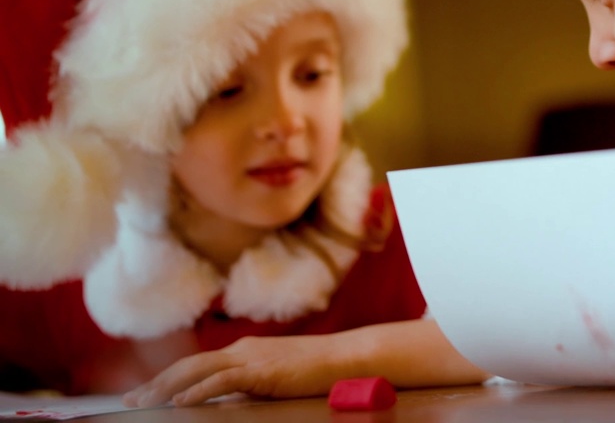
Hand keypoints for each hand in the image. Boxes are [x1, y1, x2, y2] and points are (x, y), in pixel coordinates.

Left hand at [122, 334, 348, 406]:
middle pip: (189, 365)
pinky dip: (198, 391)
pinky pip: (221, 381)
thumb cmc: (318, 369)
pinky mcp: (261, 371)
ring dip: (166, 387)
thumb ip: (251, 384)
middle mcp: (242, 350)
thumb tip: (228, 401)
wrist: (346, 356)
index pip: (197, 364)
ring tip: (143, 402)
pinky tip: (180, 403)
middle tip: (130, 399)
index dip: (168, 377)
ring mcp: (251, 358)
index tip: (145, 392)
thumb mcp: (277, 376)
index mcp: (245, 350)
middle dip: (157, 382)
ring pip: (198, 370)